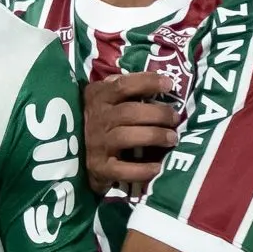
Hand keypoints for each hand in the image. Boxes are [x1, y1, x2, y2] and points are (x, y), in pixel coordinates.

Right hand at [84, 70, 178, 191]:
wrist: (77, 154)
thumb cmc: (104, 121)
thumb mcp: (109, 100)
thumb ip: (128, 90)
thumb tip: (164, 82)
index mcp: (98, 96)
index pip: (122, 85)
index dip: (147, 82)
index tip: (169, 84)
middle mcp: (95, 119)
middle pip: (129, 112)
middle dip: (157, 114)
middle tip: (175, 119)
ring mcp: (96, 144)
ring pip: (126, 137)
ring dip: (154, 136)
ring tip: (172, 139)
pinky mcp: (99, 168)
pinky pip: (122, 170)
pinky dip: (141, 169)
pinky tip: (157, 168)